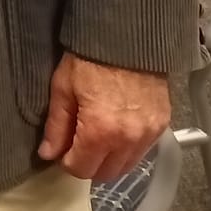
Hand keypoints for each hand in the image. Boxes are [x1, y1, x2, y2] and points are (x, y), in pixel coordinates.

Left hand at [36, 52, 169, 180]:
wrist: (126, 37)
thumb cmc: (89, 59)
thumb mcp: (63, 89)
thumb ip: (56, 126)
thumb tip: (48, 153)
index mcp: (100, 131)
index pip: (81, 169)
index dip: (67, 162)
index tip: (62, 150)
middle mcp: (128, 139)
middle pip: (106, 173)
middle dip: (88, 164)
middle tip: (77, 145)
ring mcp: (149, 134)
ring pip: (126, 166)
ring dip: (109, 160)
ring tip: (96, 139)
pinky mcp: (162, 126)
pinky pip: (143, 152)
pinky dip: (128, 149)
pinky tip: (116, 132)